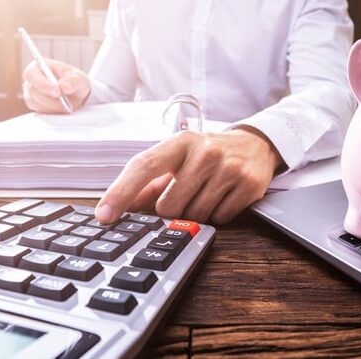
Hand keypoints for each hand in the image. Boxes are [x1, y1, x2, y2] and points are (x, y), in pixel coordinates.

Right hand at [22, 59, 90, 113]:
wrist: (77, 95)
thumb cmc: (75, 82)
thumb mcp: (79, 78)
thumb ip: (73, 81)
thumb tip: (63, 86)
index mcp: (39, 66)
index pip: (31, 74)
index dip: (42, 84)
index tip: (57, 91)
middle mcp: (32, 80)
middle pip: (31, 91)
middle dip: (49, 99)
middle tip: (64, 103)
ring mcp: (31, 94)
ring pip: (34, 103)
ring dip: (52, 107)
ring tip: (67, 106)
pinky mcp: (36, 106)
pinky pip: (39, 111)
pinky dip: (52, 112)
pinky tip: (62, 110)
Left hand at [95, 127, 282, 224]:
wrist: (255, 145)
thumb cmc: (207, 153)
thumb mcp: (178, 158)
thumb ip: (148, 182)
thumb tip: (118, 207)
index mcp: (180, 142)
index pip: (144, 166)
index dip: (121, 192)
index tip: (105, 215)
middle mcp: (205, 152)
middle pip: (169, 206)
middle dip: (172, 210)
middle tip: (185, 194)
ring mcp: (229, 168)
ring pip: (195, 216)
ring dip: (196, 213)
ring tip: (206, 192)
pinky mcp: (248, 185)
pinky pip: (220, 219)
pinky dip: (218, 214)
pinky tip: (223, 196)